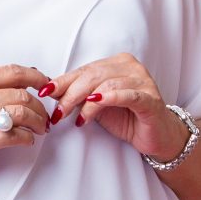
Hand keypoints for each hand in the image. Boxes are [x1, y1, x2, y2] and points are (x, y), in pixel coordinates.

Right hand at [0, 61, 53, 173]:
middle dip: (41, 107)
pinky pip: (13, 137)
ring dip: (38, 123)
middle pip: (23, 96)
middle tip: (45, 116)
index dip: (37, 78)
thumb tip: (21, 81)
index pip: (15, 73)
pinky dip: (26, 139)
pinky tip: (26, 140)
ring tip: (40, 129)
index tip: (46, 85)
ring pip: (22, 115)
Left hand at [47, 54, 187, 163]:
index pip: (84, 70)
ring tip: (77, 119)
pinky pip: (128, 95)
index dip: (62, 81)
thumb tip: (50, 91)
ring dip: (87, 103)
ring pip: (107, 85)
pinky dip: (111, 98)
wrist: (155, 136)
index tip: (45, 93)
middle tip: (58, 113)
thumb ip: (79, 96)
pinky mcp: (150, 99)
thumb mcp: (96, 105)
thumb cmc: (127, 118)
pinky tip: (96, 103)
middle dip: (70, 95)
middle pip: (93, 76)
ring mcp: (142, 81)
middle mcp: (130, 67)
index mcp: (116, 63)